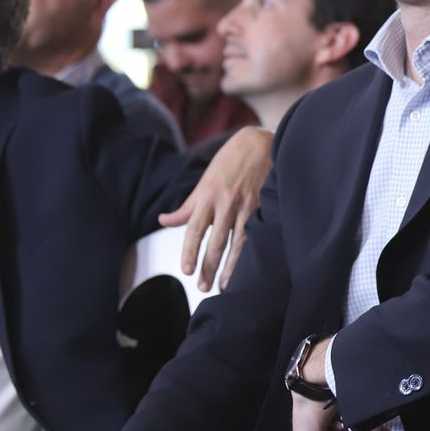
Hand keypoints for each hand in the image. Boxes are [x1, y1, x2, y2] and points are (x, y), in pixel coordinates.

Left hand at [158, 126, 272, 290]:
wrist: (261, 143)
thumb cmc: (231, 160)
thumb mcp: (204, 180)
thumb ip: (187, 205)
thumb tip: (165, 221)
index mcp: (207, 196)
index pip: (194, 230)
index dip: (190, 251)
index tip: (187, 270)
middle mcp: (226, 203)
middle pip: (215, 242)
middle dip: (209, 266)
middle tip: (203, 287)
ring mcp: (247, 206)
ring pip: (238, 242)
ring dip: (231, 266)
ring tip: (224, 284)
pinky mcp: (264, 207)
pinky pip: (257, 234)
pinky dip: (253, 252)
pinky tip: (252, 266)